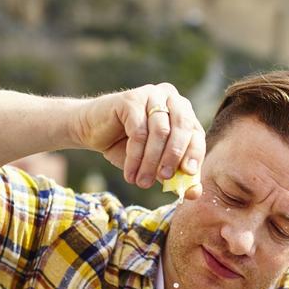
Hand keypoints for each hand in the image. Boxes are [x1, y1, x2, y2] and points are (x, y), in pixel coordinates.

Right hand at [72, 83, 204, 193]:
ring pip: (160, 132)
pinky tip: (129, 173)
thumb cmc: (126, 146)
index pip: (196, 133)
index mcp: (183, 111)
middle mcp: (170, 97)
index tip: (188, 175)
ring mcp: (151, 95)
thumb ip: (175, 175)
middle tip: (166, 179)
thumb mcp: (154, 164)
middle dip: (174, 157)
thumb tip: (195, 193)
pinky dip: (135, 157)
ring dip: (151, 161)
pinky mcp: (131, 99)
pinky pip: (139, 131)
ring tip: (142, 183)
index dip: (194, 154)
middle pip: (182, 128)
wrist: (92, 130)